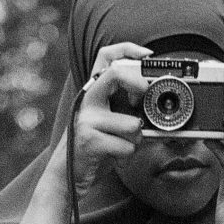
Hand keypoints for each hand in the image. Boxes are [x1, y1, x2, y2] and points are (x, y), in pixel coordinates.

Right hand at [70, 40, 152, 189]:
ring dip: (137, 138)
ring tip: (124, 143)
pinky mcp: (89, 140)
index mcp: (94, 91)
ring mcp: (87, 119)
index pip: (106, 56)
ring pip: (132, 122)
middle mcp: (88, 100)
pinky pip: (127, 145)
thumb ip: (126, 105)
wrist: (67, 174)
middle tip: (146, 94)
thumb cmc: (95, 145)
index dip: (128, 49)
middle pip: (116, 73)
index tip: (148, 56)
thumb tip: (156, 98)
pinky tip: (115, 156)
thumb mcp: (109, 119)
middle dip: (138, 82)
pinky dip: (128, 154)